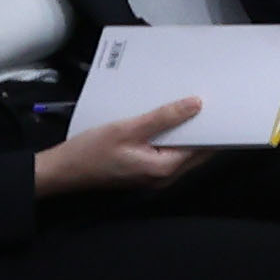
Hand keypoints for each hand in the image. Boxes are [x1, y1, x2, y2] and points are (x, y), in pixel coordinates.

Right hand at [28, 98, 205, 196]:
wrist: (61, 171)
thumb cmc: (90, 151)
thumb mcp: (127, 129)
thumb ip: (163, 118)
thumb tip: (196, 105)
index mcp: (165, 169)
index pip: (203, 147)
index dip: (213, 126)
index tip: (219, 106)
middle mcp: (165, 177)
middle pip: (196, 151)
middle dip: (202, 128)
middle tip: (206, 102)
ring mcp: (155, 177)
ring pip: (182, 152)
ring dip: (185, 132)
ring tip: (187, 107)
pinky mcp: (145, 172)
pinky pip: (167, 154)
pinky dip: (170, 138)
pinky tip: (165, 121)